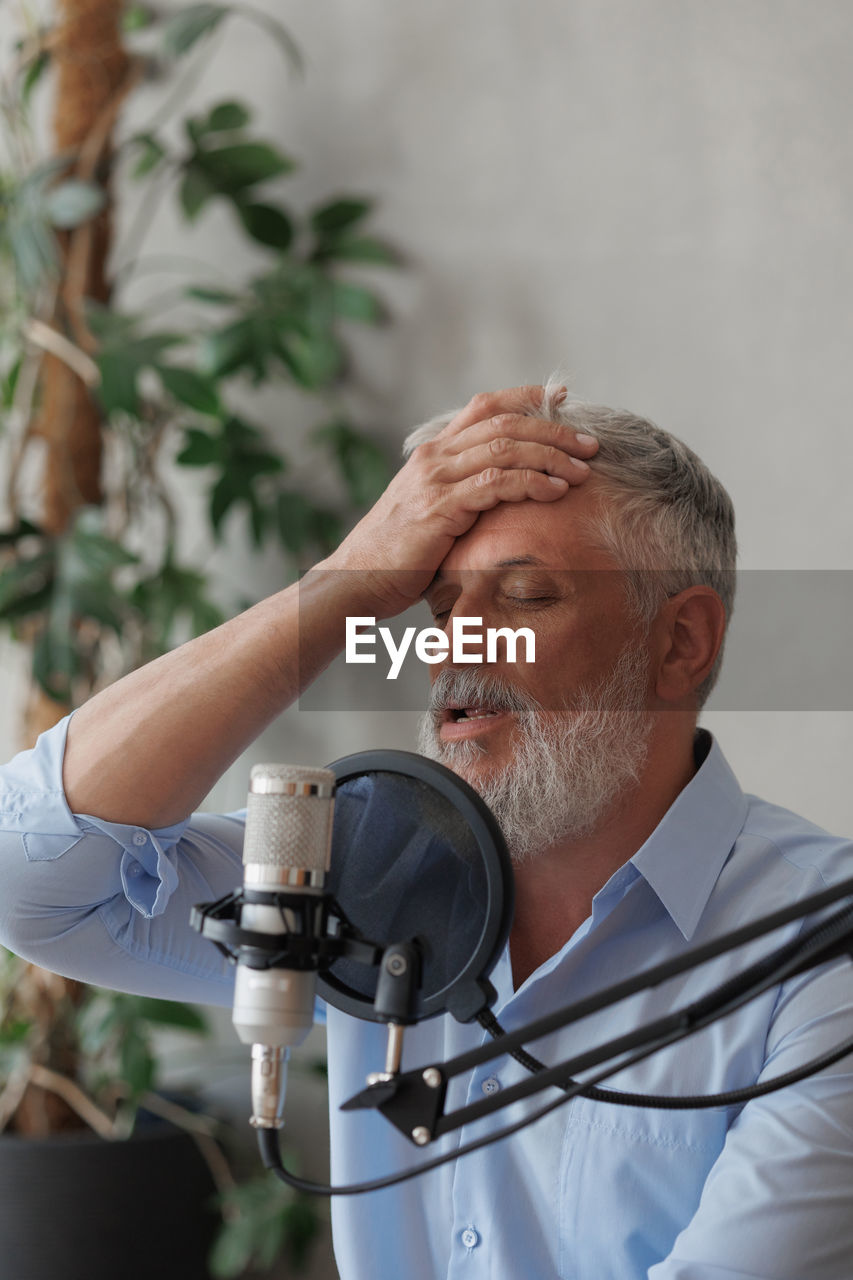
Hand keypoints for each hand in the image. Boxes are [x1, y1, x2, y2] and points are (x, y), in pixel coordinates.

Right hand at [318, 385, 598, 617]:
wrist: (357, 578)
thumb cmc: (399, 554)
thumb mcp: (430, 512)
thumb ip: (461, 494)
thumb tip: (503, 495)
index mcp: (434, 453)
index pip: (485, 406)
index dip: (527, 396)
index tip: (564, 395)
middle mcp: (434, 457)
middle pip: (505, 423)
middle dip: (554, 430)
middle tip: (590, 444)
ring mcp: (435, 480)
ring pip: (505, 448)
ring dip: (551, 456)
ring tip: (582, 471)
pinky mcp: (440, 508)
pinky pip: (496, 484)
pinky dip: (532, 483)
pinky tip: (555, 492)